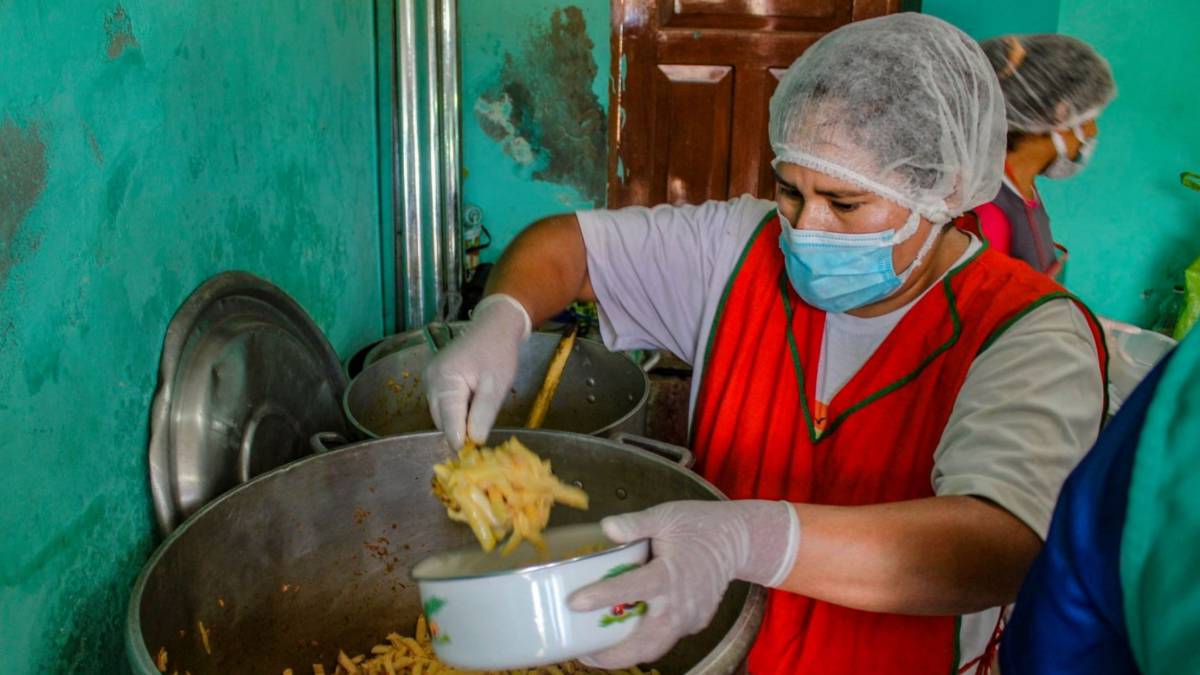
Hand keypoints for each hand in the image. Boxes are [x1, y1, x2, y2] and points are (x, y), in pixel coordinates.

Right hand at [423, 294, 530, 447]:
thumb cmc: (498, 353)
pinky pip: (443, 405)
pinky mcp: (434, 381)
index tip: (472, 452)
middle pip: (442, 420)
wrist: (494, 328)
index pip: (448, 421)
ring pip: (442, 414)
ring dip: (459, 420)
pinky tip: (473, 402)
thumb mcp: (497, 384)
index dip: (460, 439)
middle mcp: (431, 381)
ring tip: (480, 410)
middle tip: (482, 431)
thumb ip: (484, 413)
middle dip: (460, 429)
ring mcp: (429, 380)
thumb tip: (474, 440)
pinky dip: (457, 410)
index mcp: (444, 380)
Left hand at [569, 500, 799, 668]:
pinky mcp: (695, 623)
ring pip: (654, 648)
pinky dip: (645, 640)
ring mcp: (690, 618)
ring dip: (626, 653)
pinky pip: (667, 638)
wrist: (737, 541)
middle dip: (610, 655)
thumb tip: (607, 527)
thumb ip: (635, 523)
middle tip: (581, 650)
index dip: (601, 597)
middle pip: (643, 644)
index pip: (631, 589)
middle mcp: (680, 604)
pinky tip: (626, 630)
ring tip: (597, 649)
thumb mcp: (666, 516)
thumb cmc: (699, 525)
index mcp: (670, 574)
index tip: (574, 602)